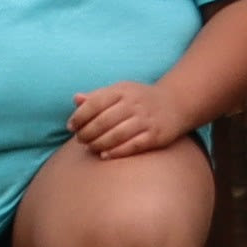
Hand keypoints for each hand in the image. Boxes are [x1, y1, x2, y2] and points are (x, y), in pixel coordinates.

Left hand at [66, 78, 204, 160]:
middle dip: (87, 133)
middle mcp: (133, 104)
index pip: (94, 103)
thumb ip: (98, 96)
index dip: (79, 116)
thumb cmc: (140, 98)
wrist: (175, 103)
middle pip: (103, 121)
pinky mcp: (155, 135)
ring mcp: (145, 120)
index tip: (71, 126)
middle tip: (80, 140)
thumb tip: (76, 99)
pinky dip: (116, 152)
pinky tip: (105, 155)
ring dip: (99, 144)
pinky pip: (132, 145)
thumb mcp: (120, 91)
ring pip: (116, 135)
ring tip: (90, 148)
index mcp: (122, 91)